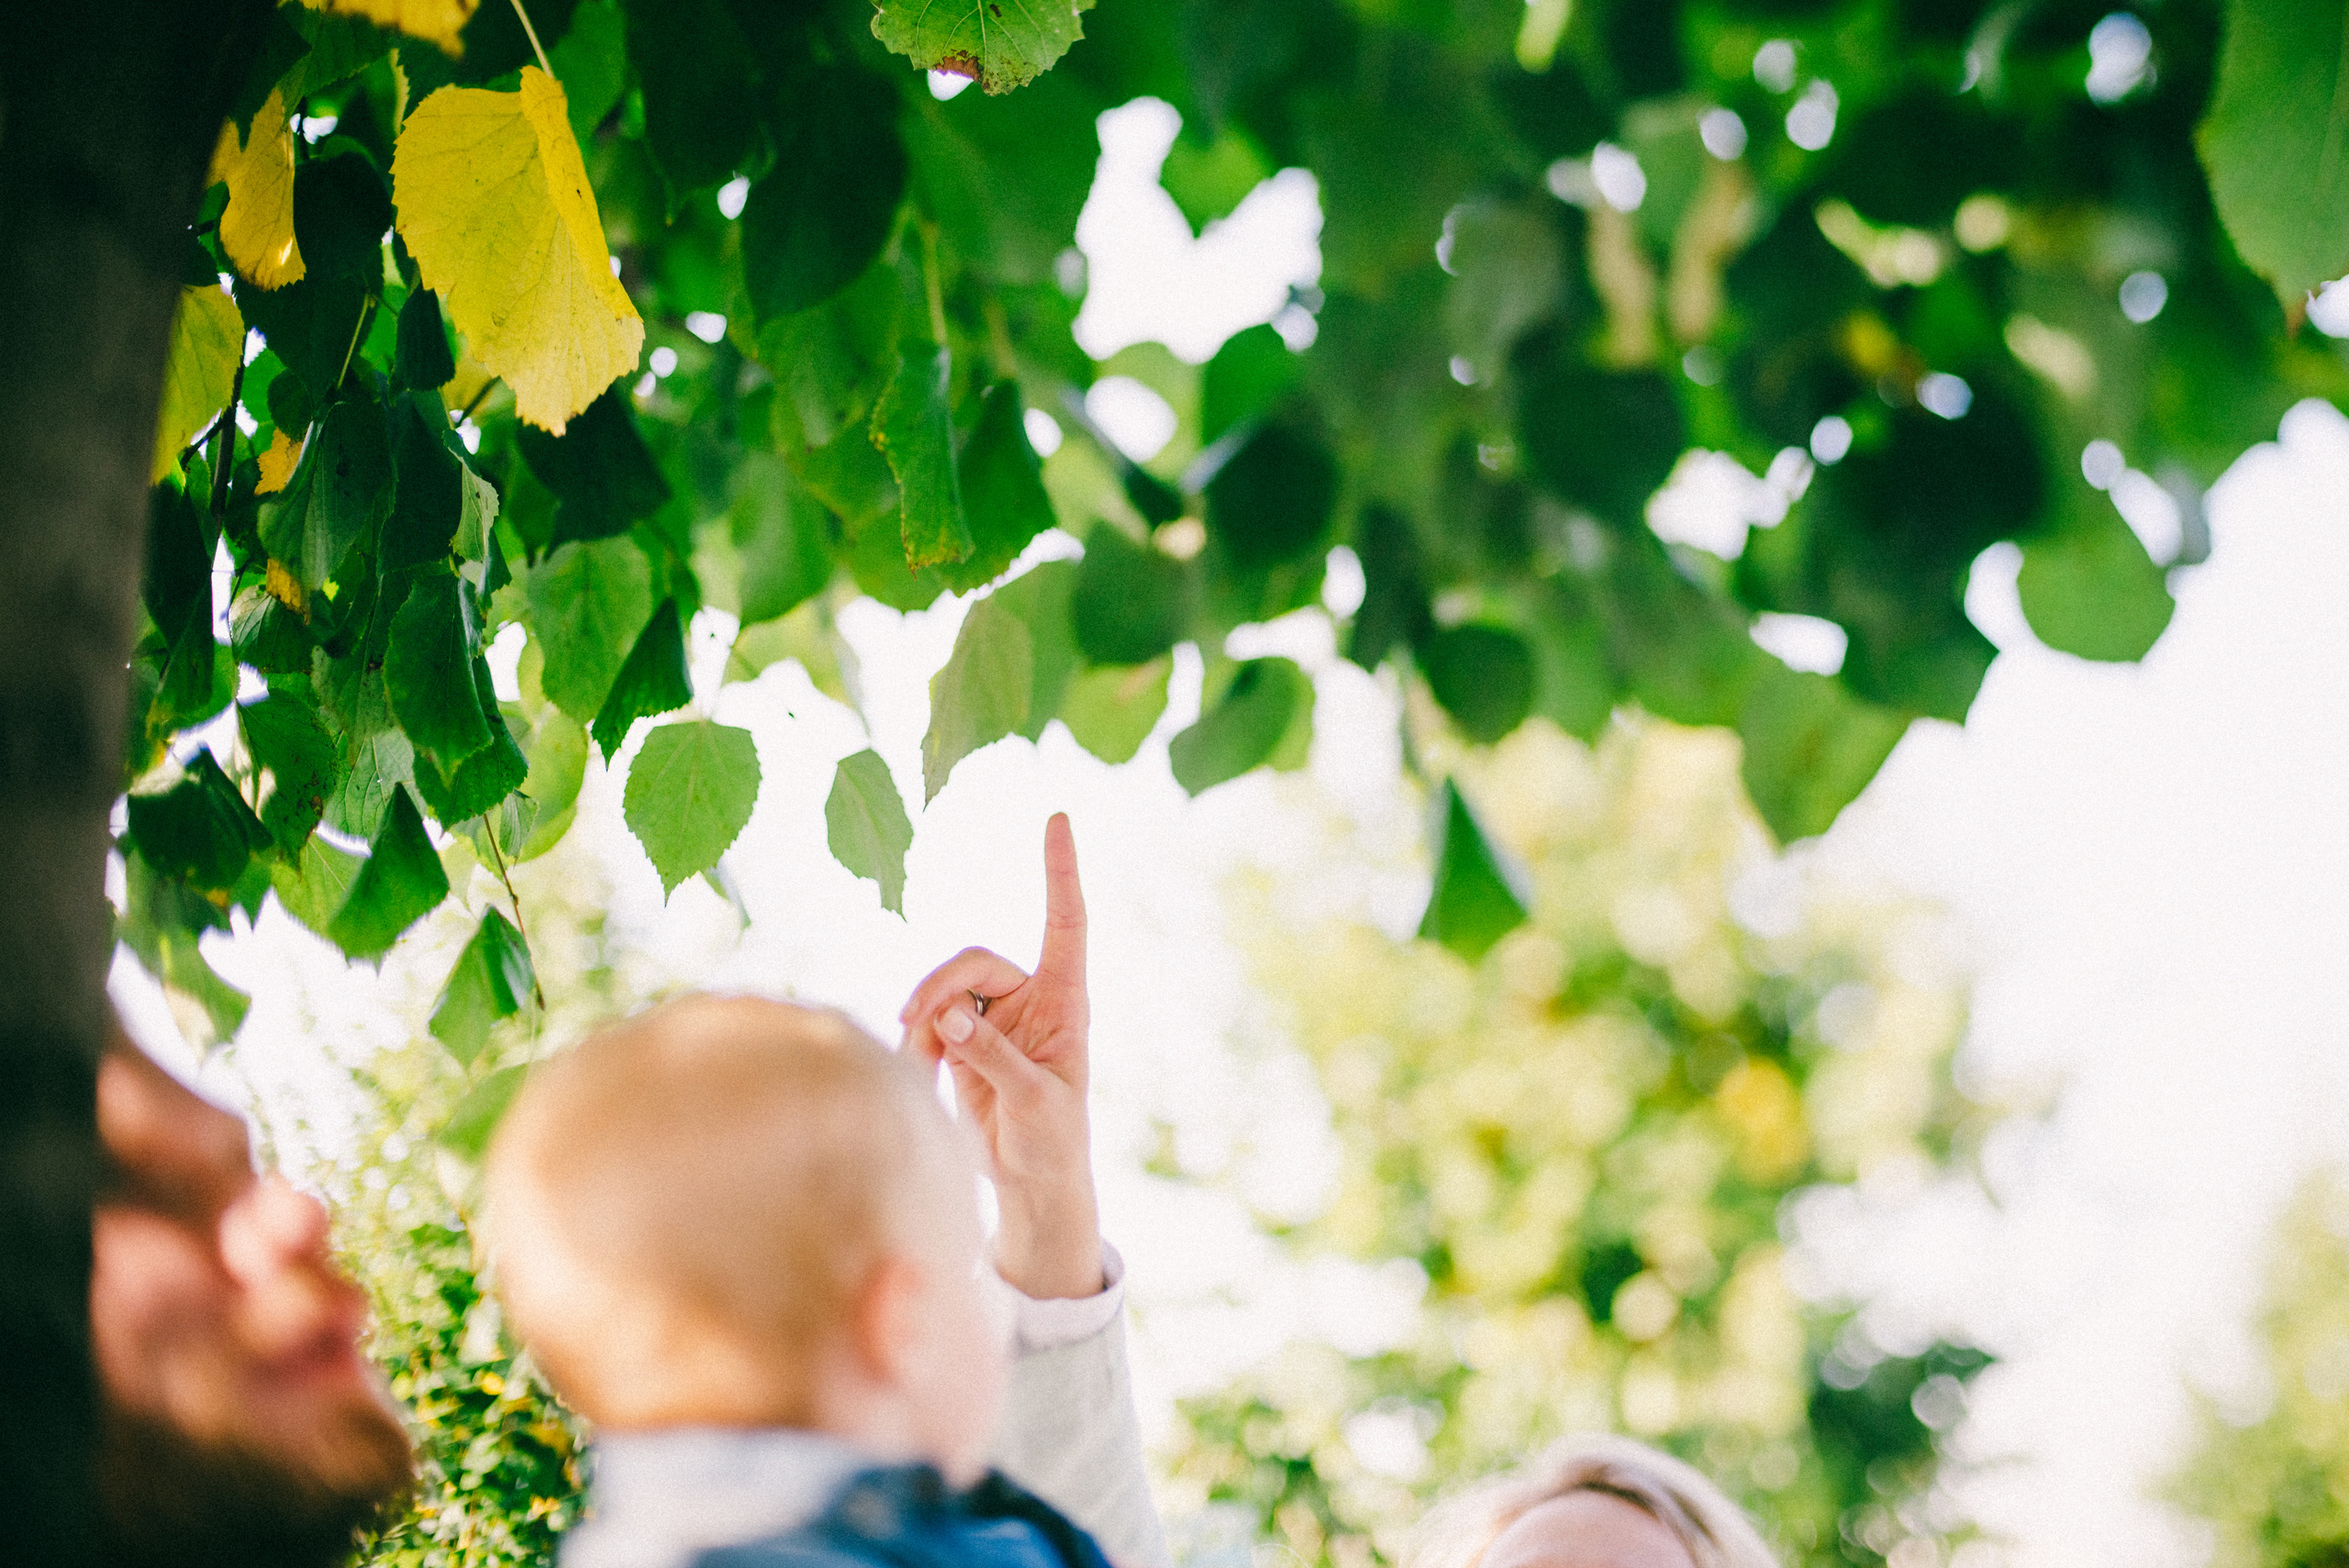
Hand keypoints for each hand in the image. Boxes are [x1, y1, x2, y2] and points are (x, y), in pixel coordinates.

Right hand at [900, 813, 1102, 1299]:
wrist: (1030, 1186)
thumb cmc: (1051, 1144)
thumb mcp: (1033, 1103)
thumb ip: (993, 1057)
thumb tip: (947, 1016)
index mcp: (1066, 1003)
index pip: (1066, 922)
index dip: (1059, 871)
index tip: (1058, 818)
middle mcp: (1032, 1000)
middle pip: (977, 960)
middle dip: (942, 986)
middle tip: (918, 1023)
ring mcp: (995, 1018)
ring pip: (945, 989)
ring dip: (925, 1019)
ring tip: (922, 1064)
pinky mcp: (964, 1040)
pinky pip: (928, 1020)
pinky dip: (918, 1043)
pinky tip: (922, 1075)